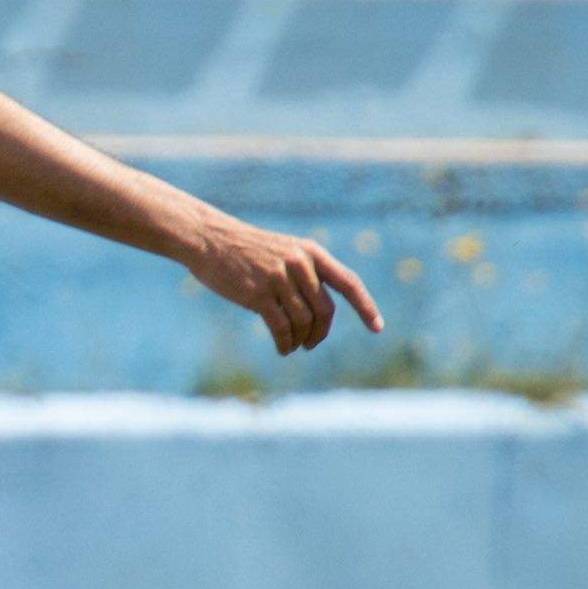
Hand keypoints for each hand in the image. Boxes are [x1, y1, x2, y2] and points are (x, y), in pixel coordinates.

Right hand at [184, 214, 383, 354]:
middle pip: (325, 310)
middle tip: (311, 344)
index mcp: (311, 252)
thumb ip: (305, 275)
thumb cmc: (247, 250)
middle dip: (321, 333)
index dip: (365, 306)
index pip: (348, 282)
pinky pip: (282, 328)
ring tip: (293, 345)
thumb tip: (320, 316)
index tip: (377, 328)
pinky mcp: (259, 295)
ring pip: (304, 322)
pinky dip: (285, 343)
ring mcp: (279, 278)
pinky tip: (283, 348)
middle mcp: (300, 263)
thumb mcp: (284, 252)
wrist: (210, 239)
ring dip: (301, 340)